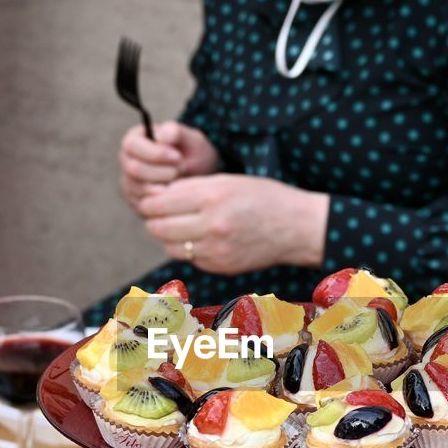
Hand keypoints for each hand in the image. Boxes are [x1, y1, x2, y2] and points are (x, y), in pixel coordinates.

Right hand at [118, 121, 219, 208]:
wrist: (197, 174)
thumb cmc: (191, 152)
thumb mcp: (189, 137)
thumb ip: (175, 132)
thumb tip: (162, 136)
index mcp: (133, 141)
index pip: (131, 146)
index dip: (155, 152)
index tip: (178, 157)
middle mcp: (126, 162)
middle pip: (134, 169)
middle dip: (162, 171)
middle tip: (182, 169)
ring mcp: (129, 184)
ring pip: (140, 190)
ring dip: (165, 187)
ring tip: (182, 180)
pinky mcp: (137, 203)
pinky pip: (146, 206)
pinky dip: (164, 202)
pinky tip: (178, 195)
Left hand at [139, 174, 328, 273]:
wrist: (297, 228)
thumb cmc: (264, 198)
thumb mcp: (228, 180)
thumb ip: (191, 188)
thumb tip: (156, 198)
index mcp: (212, 196)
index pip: (159, 203)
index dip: (150, 201)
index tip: (154, 199)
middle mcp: (211, 224)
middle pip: (158, 227)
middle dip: (154, 220)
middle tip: (161, 214)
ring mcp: (215, 250)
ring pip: (169, 246)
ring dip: (169, 237)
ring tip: (181, 226)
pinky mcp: (220, 266)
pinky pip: (189, 258)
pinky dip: (189, 249)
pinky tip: (201, 238)